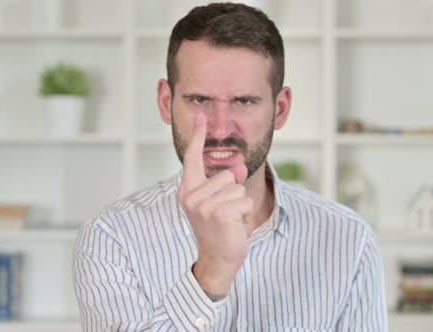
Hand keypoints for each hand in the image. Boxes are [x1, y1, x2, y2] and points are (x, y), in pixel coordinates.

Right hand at [178, 112, 252, 296]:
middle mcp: (191, 195)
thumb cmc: (219, 229)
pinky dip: (244, 213)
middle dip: (233, 192)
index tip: (201, 116)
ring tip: (229, 219)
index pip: (193, 158)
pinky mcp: (218, 214)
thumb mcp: (221, 200)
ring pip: (237, 188)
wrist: (218, 259)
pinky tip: (234, 225)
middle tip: (224, 213)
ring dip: (239, 203)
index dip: (198, 136)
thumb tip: (238, 166)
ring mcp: (203, 205)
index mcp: (188, 189)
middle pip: (226, 174)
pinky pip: (244, 201)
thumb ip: (227, 181)